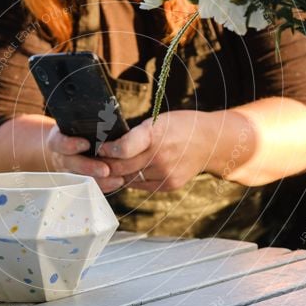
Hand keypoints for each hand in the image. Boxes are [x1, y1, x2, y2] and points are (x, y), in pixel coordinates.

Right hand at [44, 125, 124, 192]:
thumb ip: (88, 120)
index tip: (85, 144)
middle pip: (71, 164)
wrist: (66, 144)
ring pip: (81, 178)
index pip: (58, 142)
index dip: (70, 145)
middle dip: (88, 167)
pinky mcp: (79, 180)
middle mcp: (62, 156)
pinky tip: (117, 182)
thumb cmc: (76, 128)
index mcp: (58, 138)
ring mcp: (69, 170)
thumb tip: (107, 114)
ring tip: (117, 180)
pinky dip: (104, 185)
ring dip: (100, 180)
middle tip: (105, 169)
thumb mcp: (76, 121)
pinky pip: (90, 185)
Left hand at [97, 110, 214, 191]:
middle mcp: (160, 156)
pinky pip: (140, 185)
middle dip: (105, 164)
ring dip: (116, 174)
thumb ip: (135, 135)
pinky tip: (126, 173)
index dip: (107, 150)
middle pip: (121, 167)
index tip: (100, 147)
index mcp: (156, 134)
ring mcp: (165, 173)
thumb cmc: (180, 126)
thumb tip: (108, 147)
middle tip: (96, 160)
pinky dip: (130, 179)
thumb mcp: (158, 120)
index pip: (123, 149)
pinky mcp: (168, 185)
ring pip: (128, 178)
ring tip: (108, 166)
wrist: (210, 142)